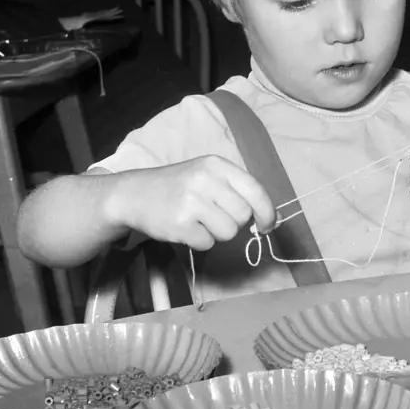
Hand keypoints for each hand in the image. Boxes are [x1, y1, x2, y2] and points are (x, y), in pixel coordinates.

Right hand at [107, 156, 275, 250]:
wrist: (133, 194)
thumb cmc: (177, 187)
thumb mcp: (207, 177)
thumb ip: (239, 192)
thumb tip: (275, 217)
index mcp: (216, 165)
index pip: (256, 191)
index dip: (267, 213)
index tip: (267, 226)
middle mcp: (205, 179)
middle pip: (243, 216)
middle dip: (233, 223)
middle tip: (212, 216)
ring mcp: (191, 201)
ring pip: (228, 232)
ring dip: (216, 234)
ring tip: (197, 221)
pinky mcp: (180, 224)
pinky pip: (207, 243)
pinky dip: (199, 241)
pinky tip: (185, 228)